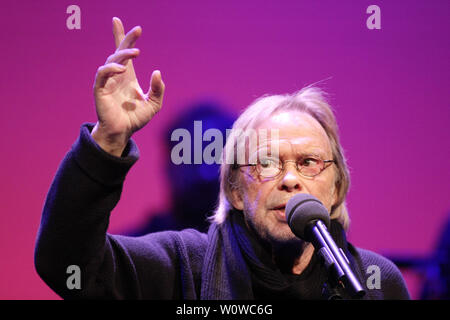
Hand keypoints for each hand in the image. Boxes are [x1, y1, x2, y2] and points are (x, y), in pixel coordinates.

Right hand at [91, 17, 164, 156]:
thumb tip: (157, 72)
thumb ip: (158, 89)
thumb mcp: (154, 104)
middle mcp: (117, 76)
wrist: (123, 132)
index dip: (126, 38)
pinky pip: (102, 74)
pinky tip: (122, 69)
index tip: (135, 27)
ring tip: (136, 53)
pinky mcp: (100, 90)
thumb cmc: (135, 118)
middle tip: (137, 30)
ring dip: (123, 54)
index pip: (125, 53)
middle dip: (126, 39)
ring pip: (111, 61)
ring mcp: (108, 82)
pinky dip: (111, 68)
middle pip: (118, 52)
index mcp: (128, 77)